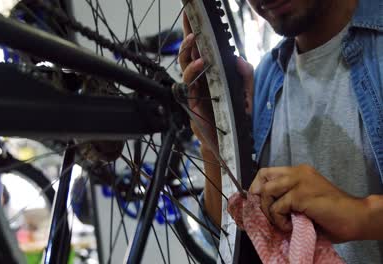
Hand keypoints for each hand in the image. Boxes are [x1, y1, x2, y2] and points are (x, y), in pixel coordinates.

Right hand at [179, 12, 253, 150]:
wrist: (231, 142)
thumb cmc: (234, 118)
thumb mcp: (246, 92)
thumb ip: (244, 74)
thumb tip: (235, 57)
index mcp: (210, 74)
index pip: (201, 49)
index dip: (195, 32)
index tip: (193, 14)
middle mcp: (200, 80)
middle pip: (188, 52)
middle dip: (187, 33)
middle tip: (189, 17)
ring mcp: (194, 90)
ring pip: (184, 64)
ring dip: (187, 49)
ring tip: (193, 38)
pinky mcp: (192, 101)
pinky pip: (189, 82)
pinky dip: (194, 70)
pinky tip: (202, 62)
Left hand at [249, 164, 368, 241]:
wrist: (356, 216)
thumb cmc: (332, 212)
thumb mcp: (304, 199)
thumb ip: (287, 196)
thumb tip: (263, 205)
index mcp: (299, 172)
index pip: (268, 172)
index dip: (258, 187)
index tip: (260, 202)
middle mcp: (297, 172)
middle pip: (263, 177)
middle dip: (259, 198)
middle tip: (268, 213)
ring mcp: (299, 182)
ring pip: (266, 191)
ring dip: (269, 210)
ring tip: (282, 222)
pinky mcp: (300, 195)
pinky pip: (277, 208)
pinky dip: (280, 221)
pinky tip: (291, 226)